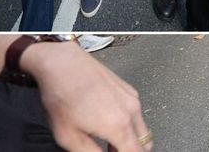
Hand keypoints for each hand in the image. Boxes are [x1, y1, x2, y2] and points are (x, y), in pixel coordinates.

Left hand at [20, 41, 151, 150]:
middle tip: (112, 151)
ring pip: (141, 128)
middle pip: (145, 143)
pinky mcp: (128, 89)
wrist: (63, 65)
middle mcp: (131, 110)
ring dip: (128, 138)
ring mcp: (131, 98)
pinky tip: (107, 122)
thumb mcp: (68, 136)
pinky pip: (135, 113)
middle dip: (130, 151)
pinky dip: (127, 123)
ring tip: (107, 141)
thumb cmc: (63, 94)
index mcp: (119, 125)